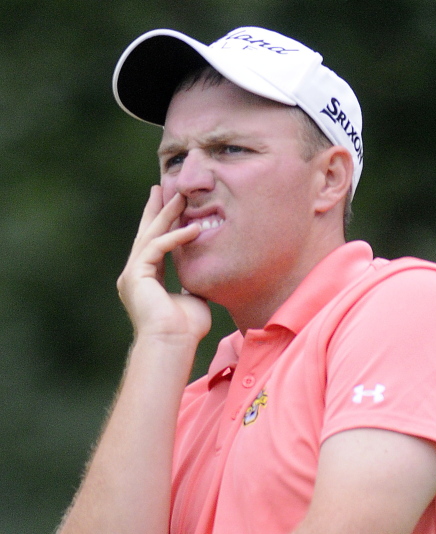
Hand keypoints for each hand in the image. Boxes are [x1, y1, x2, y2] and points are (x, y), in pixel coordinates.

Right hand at [117, 186, 211, 343]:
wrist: (172, 346)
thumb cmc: (185, 331)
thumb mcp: (193, 300)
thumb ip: (193, 283)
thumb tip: (205, 273)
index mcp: (145, 280)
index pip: (153, 245)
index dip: (161, 225)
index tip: (170, 206)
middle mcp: (134, 275)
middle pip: (145, 234)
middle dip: (156, 210)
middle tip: (163, 187)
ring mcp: (132, 275)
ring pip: (149, 236)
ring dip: (165, 215)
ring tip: (180, 197)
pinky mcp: (136, 276)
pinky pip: (156, 248)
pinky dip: (175, 238)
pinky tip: (193, 229)